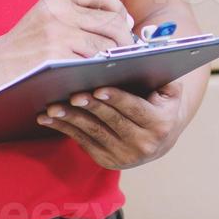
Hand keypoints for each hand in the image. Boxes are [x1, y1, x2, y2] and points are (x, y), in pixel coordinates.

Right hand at [0, 0, 136, 81]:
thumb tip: (124, 20)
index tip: (124, 22)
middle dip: (124, 37)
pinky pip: (94, 62)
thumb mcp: (46, 17)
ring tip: (111, 64)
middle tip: (125, 50)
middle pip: (111, 20)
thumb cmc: (25, 46)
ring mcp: (59, 34)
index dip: (118, 7)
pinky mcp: (58, 57)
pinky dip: (100, 69)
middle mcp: (59, 12)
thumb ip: (78, 14)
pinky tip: (97, 74)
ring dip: (113, 56)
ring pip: (106, 44)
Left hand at [36, 80, 188, 169]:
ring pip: (93, 133)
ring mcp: (124, 156)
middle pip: (112, 121)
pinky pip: (83, 142)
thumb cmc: (160, 102)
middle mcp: (144, 145)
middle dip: (90, 107)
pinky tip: (49, 118)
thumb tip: (140, 57)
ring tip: (52, 106)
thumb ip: (161, 73)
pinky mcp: (107, 161)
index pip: (135, 109)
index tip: (99, 88)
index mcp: (160, 124)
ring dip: (71, 119)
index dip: (117, 98)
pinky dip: (65, 129)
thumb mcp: (170, 89)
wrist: (160, 137)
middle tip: (72, 94)